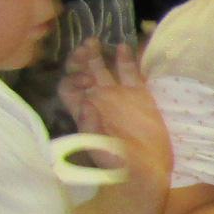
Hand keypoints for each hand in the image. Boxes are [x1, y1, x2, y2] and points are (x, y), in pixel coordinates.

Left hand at [58, 40, 171, 188]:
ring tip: (96, 42)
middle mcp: (98, 99)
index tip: (86, 80)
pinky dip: (126, 59)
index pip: (69, 86)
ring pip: (103, 69)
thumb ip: (91, 127)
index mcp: (83, 111)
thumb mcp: (98, 148)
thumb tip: (87, 103)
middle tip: (86, 48)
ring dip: (98, 54)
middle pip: (83, 72)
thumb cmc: (116, 164)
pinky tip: (123, 46)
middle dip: (81, 59)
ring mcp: (118, 96)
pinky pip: (130, 73)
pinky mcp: (140, 95)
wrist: (143, 172)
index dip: (73, 78)